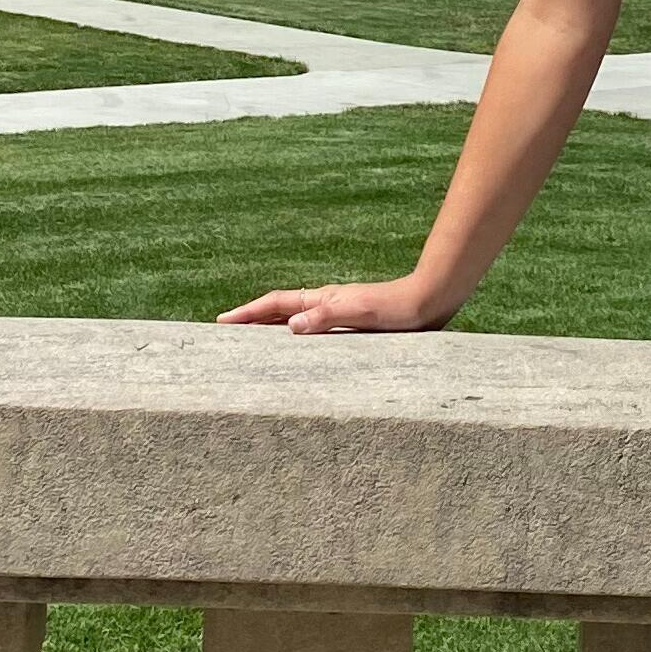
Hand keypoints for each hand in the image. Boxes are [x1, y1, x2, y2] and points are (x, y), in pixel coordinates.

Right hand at [216, 274, 451, 334]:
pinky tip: (298, 352)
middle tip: (226, 332)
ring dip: (271, 329)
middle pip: (280, 310)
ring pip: (294, 320)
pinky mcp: (351, 326)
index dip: (248, 313)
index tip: (221, 321)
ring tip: (251, 344)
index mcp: (323, 299)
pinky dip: (295, 338)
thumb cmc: (397, 308)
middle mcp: (326, 305)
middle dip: (252, 320)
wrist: (429, 302)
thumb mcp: (361, 312)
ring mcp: (337, 314)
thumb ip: (327, 316)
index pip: (276, 304)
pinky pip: (313, 332)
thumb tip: (291, 325)